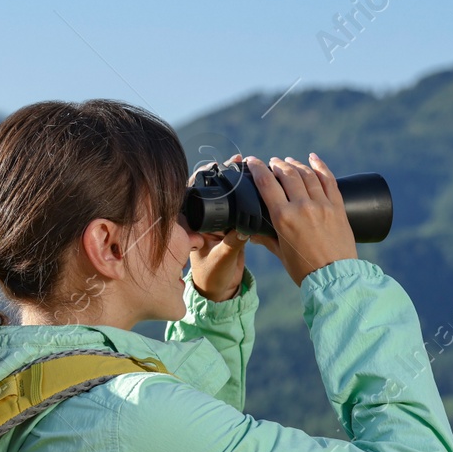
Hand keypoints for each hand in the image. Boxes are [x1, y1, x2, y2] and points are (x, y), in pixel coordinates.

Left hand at [186, 154, 251, 301]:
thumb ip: (232, 244)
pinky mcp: (232, 227)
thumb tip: (244, 229)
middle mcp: (203, 220)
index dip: (204, 178)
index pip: (195, 195)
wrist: (221, 290)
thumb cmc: (212, 278)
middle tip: (237, 161)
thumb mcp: (221, 260)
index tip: (217, 166)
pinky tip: (258, 185)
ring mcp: (218, 223)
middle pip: (212, 191)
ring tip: (248, 167)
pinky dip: (247, 198)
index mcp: (193, 226)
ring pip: (227, 198)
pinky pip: (239, 209)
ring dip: (237, 183)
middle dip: (224, 174)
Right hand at [243, 153, 357, 285]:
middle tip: (272, 162)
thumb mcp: (281, 254)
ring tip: (289, 161)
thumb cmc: (305, 270)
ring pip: (307, 174)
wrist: (336, 279)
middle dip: (277, 165)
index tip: (252, 161)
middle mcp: (302, 207)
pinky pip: (329, 180)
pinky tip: (313, 158)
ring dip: (296, 164)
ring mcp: (322, 205)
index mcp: (283, 218)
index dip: (257, 168)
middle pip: (287, 174)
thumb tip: (250, 232)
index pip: (266, 183)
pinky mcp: (338, 207)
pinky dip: (320, 166)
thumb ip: (266, 239)